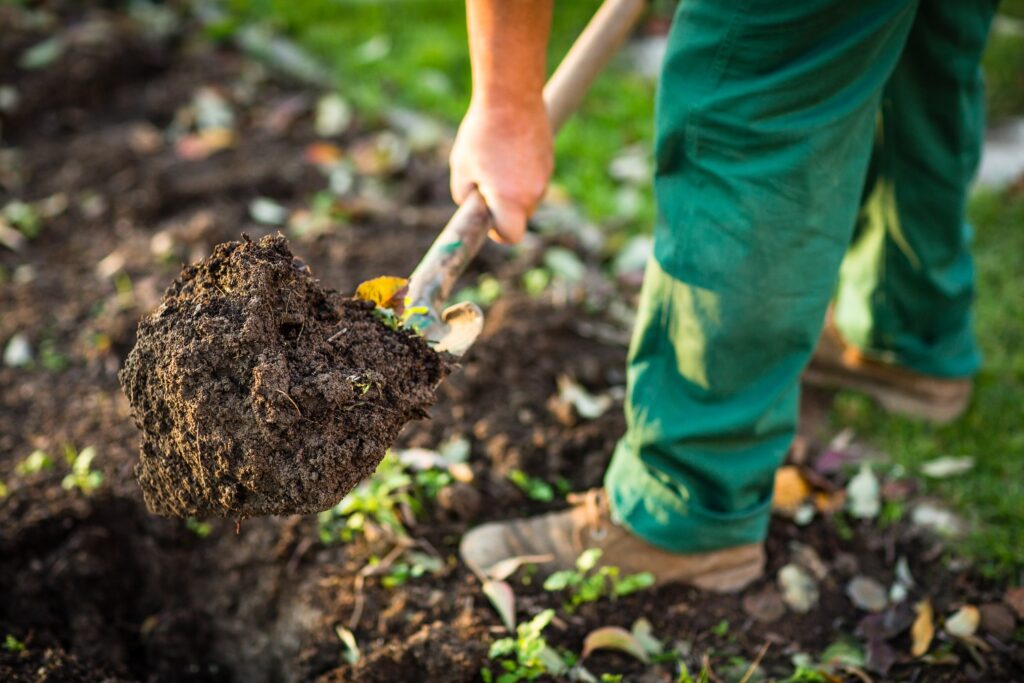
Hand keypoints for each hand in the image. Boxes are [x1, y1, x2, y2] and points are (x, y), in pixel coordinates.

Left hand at [449, 96, 552, 243]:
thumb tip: (476, 207)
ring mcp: (545, 177)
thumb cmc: (482, 133)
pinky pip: (533, 178)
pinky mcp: (549, 161)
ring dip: (512, 188)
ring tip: (495, 159)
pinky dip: (521, 172)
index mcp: (510, 200)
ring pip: (526, 197)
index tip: (487, 217)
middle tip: (484, 181)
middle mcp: (533, 193)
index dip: (497, 232)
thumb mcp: (461, 169)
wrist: (511, 96)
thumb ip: (466, 197)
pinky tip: (508, 148)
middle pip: (519, 217)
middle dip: (503, 208)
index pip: (511, 237)